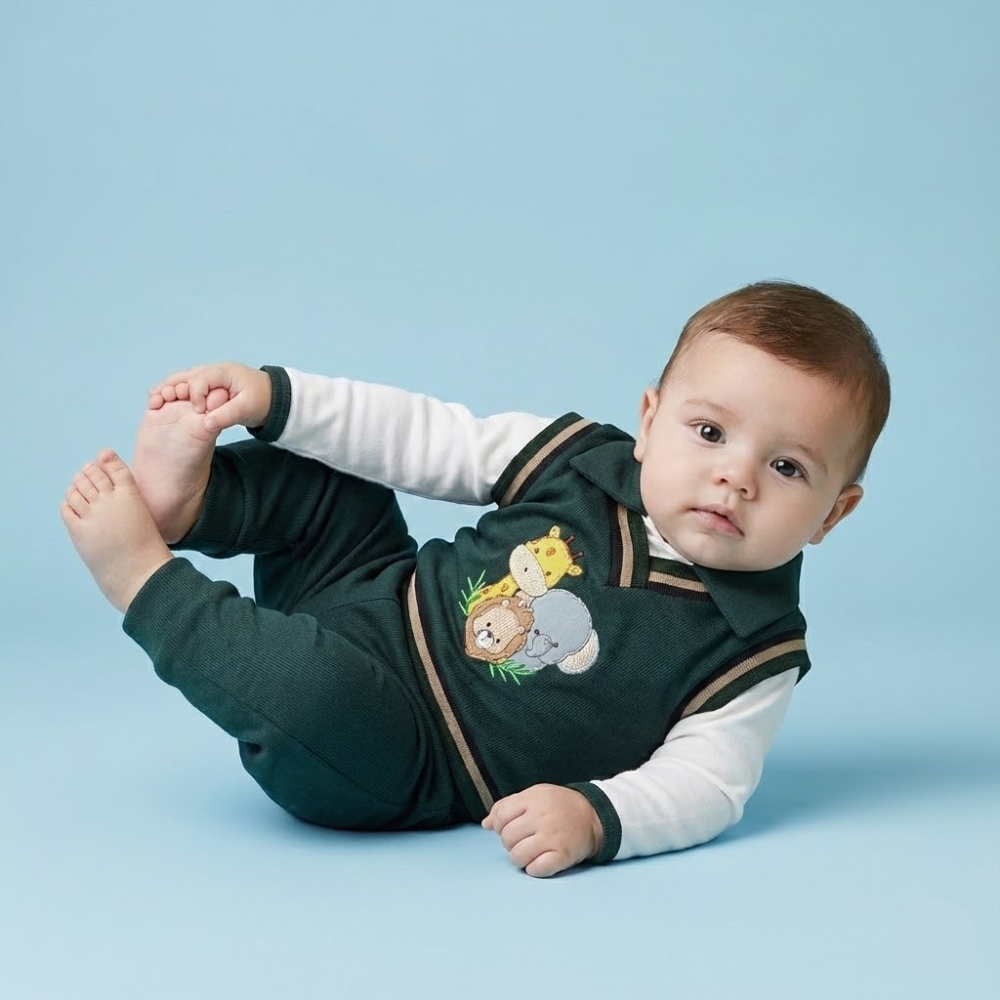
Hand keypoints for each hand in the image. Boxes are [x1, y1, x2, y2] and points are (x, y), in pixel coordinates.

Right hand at [148, 363, 271, 431]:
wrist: (271, 398)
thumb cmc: (262, 400)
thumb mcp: (247, 408)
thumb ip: (227, 415)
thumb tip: (206, 424)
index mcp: (223, 372)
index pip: (200, 380)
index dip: (196, 395)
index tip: (199, 412)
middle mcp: (212, 372)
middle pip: (185, 376)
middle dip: (170, 387)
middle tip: (157, 401)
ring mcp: (207, 378)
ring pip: (182, 380)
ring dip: (167, 389)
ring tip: (153, 400)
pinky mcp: (205, 387)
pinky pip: (185, 387)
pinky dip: (172, 392)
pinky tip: (160, 401)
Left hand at [481, 784, 603, 877]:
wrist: (593, 816)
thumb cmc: (558, 805)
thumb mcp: (533, 796)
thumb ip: (507, 806)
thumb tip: (485, 824)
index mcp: (532, 799)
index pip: (500, 816)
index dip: (500, 825)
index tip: (511, 827)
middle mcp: (541, 817)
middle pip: (507, 838)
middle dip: (510, 842)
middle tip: (524, 840)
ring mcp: (552, 837)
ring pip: (517, 857)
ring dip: (521, 858)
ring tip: (531, 851)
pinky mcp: (562, 855)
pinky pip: (535, 870)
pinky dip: (534, 869)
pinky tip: (541, 860)